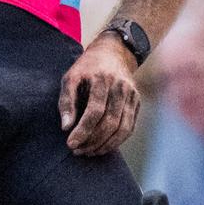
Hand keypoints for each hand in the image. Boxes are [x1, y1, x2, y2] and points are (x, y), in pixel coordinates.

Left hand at [59, 37, 140, 154]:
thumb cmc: (87, 68)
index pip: (95, 111)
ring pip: (122, 129)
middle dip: (93, 141)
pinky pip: (129, 128)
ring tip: (89, 152)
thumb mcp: (71, 77)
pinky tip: (102, 147)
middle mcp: (120, 87)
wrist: (113, 53)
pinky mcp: (137, 102)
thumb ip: (66, 101)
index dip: (83, 131)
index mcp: (102, 79)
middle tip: (78, 151)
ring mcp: (132, 95)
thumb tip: (66, 127)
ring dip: (105, 145)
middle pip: (109, 123)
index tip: (70, 144)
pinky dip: (117, 141)